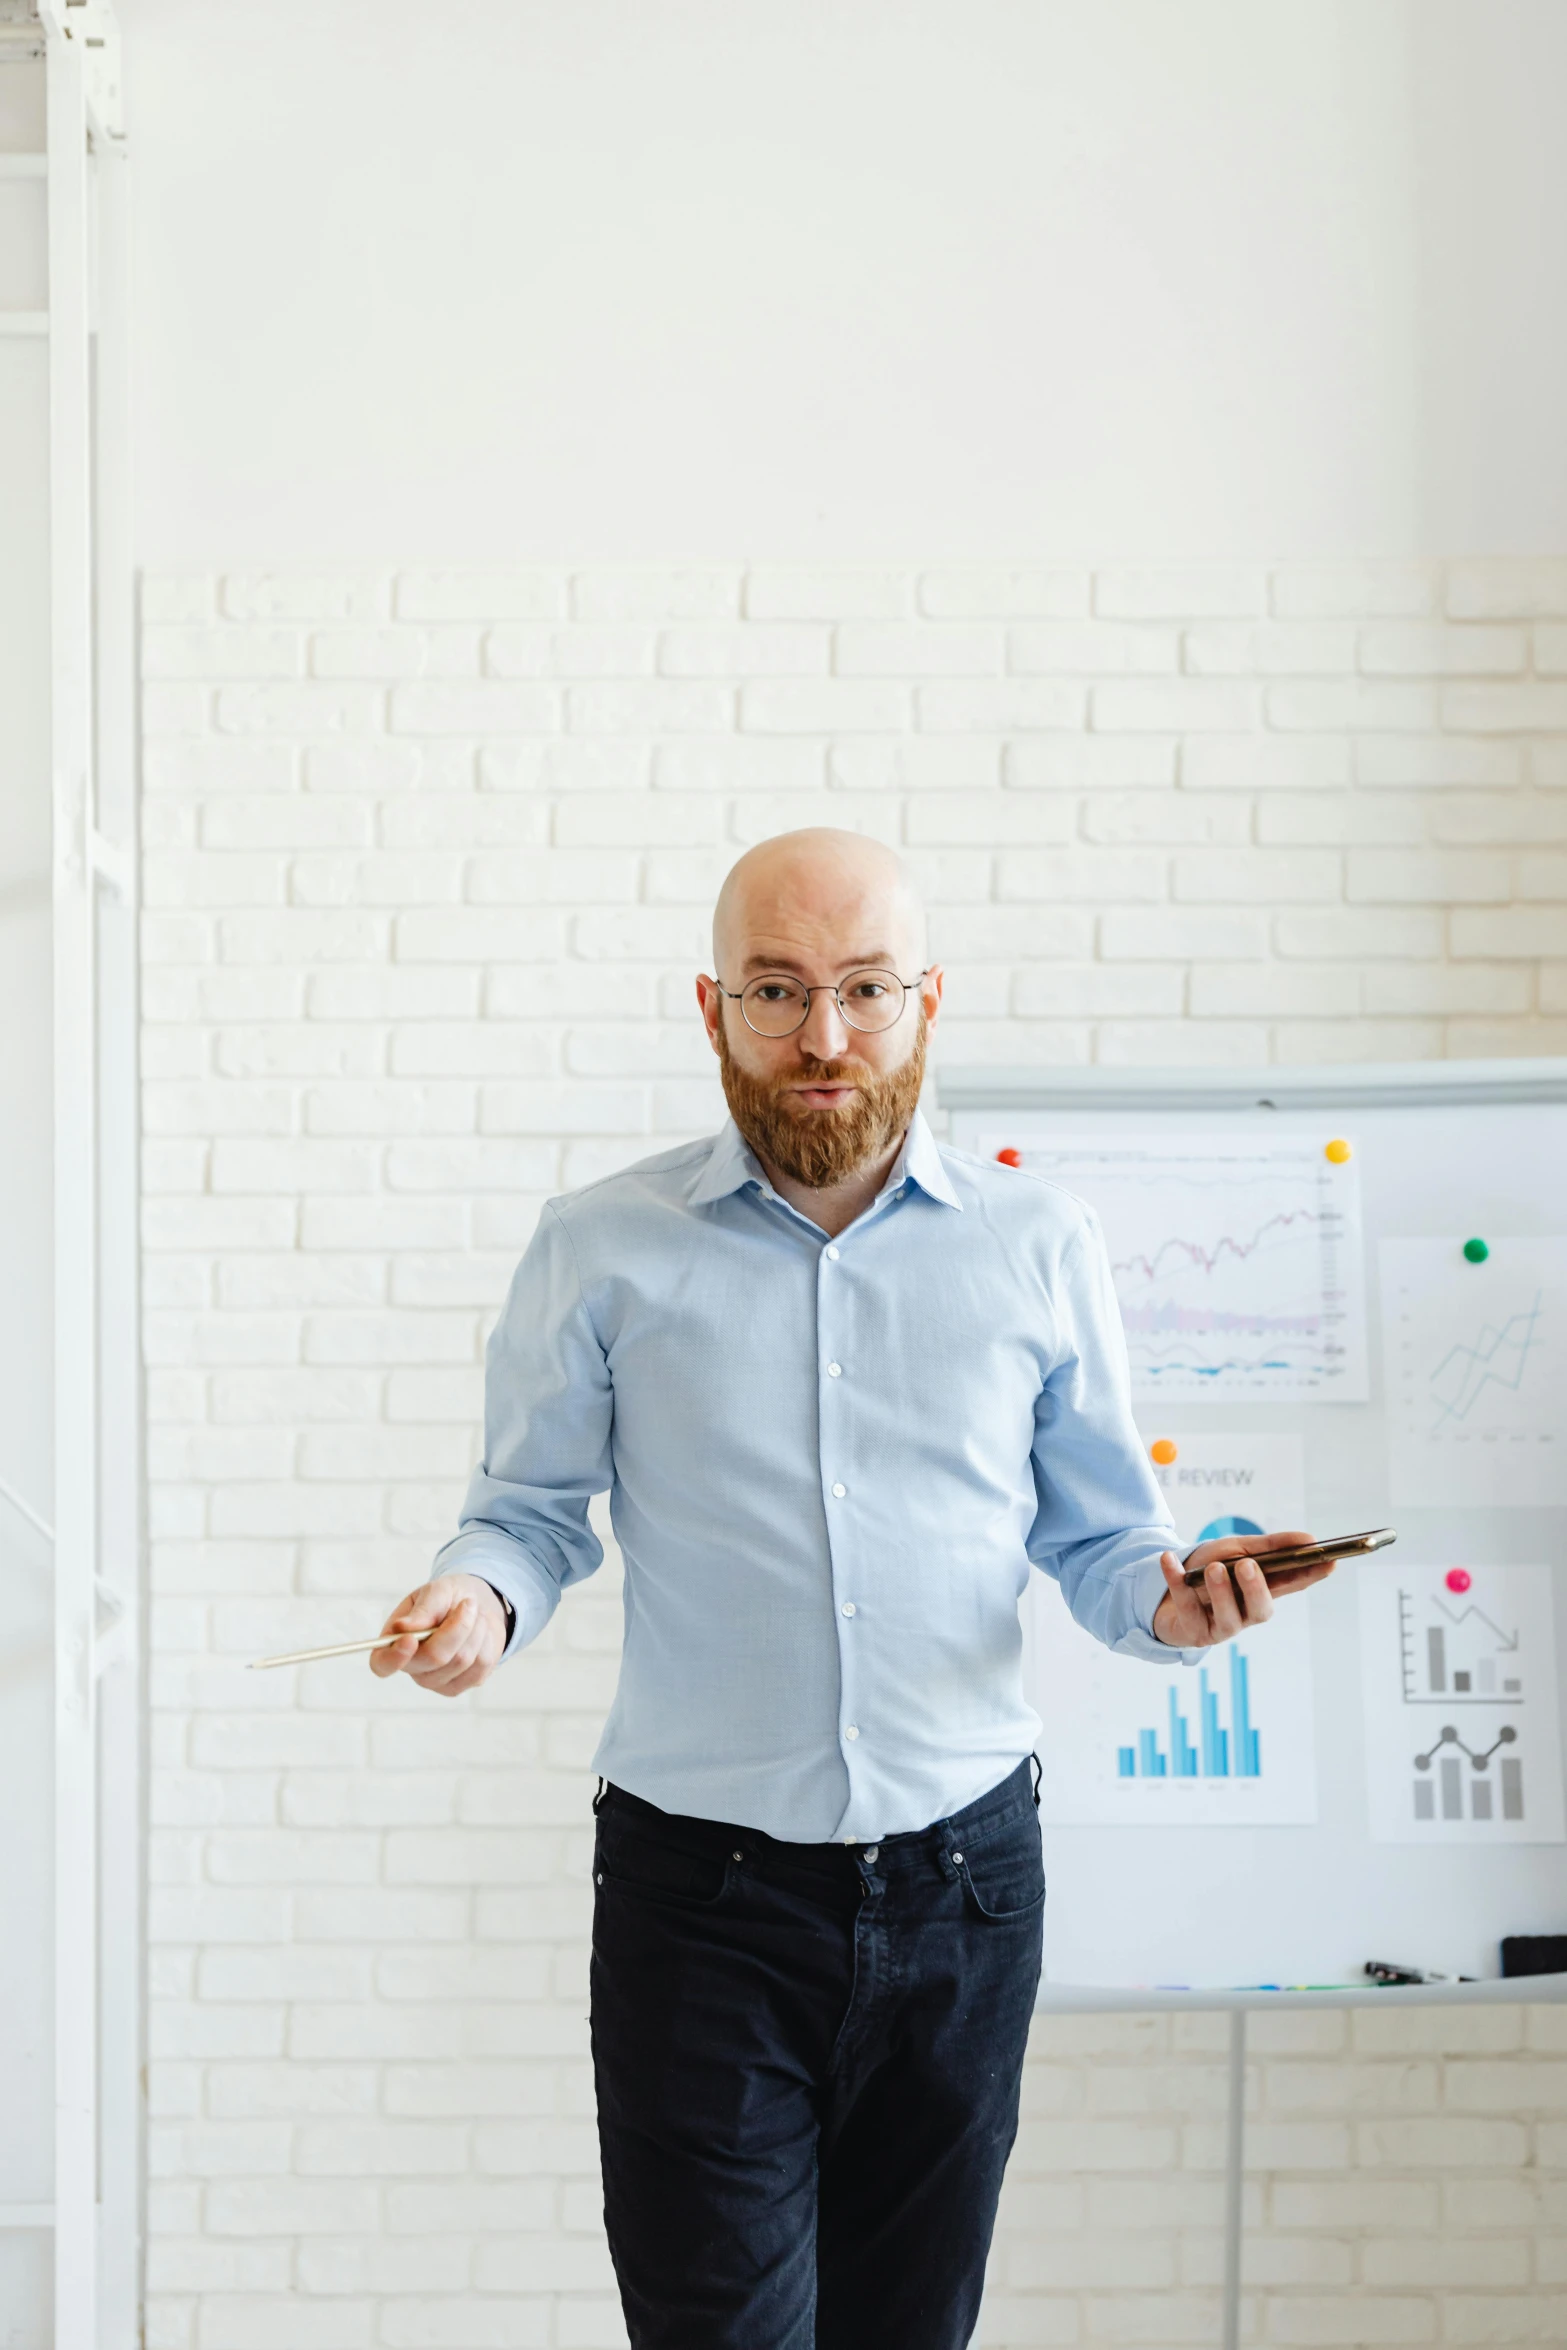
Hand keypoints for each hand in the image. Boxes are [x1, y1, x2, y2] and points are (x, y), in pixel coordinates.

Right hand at [368, 1572, 507, 1695]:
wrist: (475, 1608)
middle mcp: (413, 1667)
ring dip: (474, 1629)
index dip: (394, 1657)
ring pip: (462, 1660)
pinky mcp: (463, 1685)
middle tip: (468, 1603)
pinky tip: (479, 1632)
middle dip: (457, 1626)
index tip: (409, 1640)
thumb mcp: (436, 1593)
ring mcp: (437, 1681)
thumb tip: (403, 1627)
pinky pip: (481, 1665)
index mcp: (394, 1643)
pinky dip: (485, 1640)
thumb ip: (423, 1610)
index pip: (382, 1664)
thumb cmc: (447, 1600)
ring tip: (473, 1614)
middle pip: (434, 1657)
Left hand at [1151, 1530, 1334, 1649]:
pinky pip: (1186, 1609)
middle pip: (1261, 1610)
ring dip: (1221, 1592)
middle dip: (1256, 1589)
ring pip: (1229, 1618)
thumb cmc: (1206, 1570)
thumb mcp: (1236, 1549)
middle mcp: (1246, 1613)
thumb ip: (1269, 1547)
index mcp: (1262, 1590)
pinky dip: (1176, 1581)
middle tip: (1247, 1566)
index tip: (1329, 1561)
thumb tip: (1309, 1540)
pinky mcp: (1193, 1633)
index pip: (1293, 1584)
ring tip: (1214, 1569)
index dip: (1312, 1575)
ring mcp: (1221, 1627)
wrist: (1161, 1593)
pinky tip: (1169, 1560)